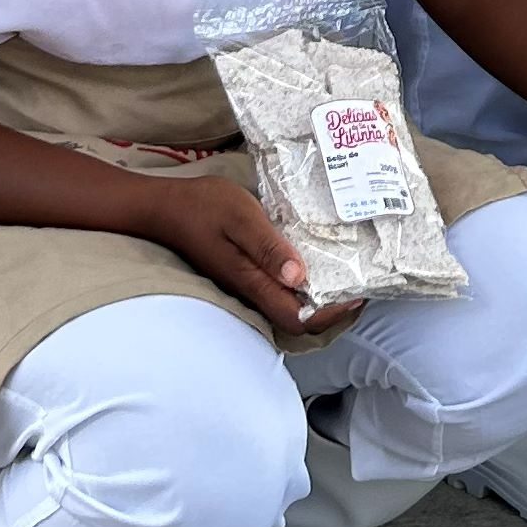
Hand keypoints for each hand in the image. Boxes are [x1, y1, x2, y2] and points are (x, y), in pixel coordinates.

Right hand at [132, 169, 341, 339]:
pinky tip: (315, 261)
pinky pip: (279, 290)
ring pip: (289, 306)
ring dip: (319, 297)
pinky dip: (303, 284)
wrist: (166, 207)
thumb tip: (299, 277)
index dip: (330, 314)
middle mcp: (252, 291)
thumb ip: (268, 247)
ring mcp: (247, 284)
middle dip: (332, 310)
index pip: (297, 318)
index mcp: (253, 282)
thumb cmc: (203, 207)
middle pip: (297, 319)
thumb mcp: (241, 217)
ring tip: (346, 274)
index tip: (356, 293)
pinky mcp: (244, 273)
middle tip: (360, 284)